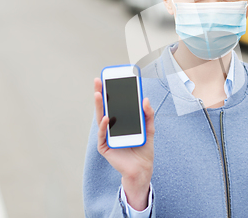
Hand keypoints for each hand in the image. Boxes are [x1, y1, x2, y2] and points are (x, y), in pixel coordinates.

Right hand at [94, 78, 154, 210]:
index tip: (110, 79)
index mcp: (121, 121)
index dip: (111, 92)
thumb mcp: (149, 128)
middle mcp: (111, 127)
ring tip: (98, 94)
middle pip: (104, 108)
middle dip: (101, 94)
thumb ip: (148, 114)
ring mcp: (107, 137)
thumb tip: (145, 99)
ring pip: (101, 118)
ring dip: (99, 106)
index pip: (114, 104)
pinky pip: (103, 135)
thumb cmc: (143, 148)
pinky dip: (104, 126)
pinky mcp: (105, 147)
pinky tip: (106, 118)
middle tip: (98, 80)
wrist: (143, 168)